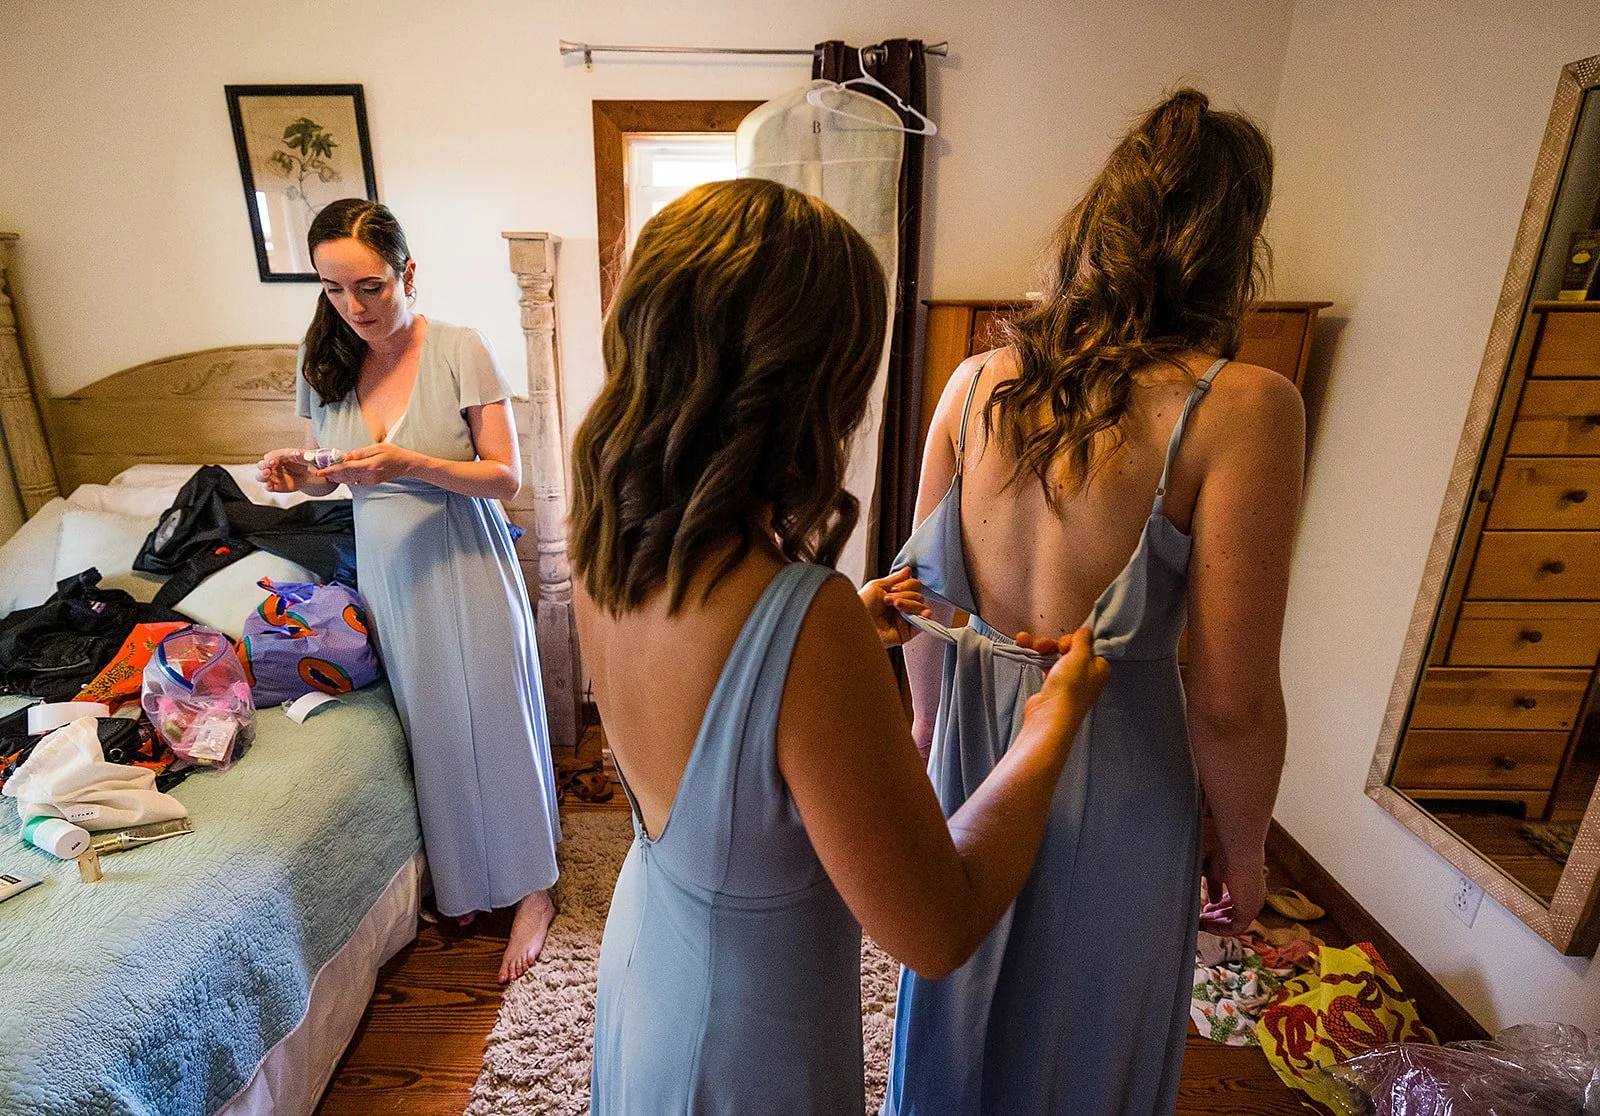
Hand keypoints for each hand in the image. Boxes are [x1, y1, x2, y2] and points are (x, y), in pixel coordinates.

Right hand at [258, 448, 314, 492]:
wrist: (306, 476)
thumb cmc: (301, 463)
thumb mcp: (303, 457)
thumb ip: (300, 455)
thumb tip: (297, 453)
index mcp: (277, 456)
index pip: (271, 456)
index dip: (271, 458)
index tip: (274, 461)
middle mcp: (271, 466)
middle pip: (261, 465)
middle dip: (264, 465)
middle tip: (269, 465)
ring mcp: (272, 476)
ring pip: (261, 476)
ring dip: (262, 475)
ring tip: (267, 473)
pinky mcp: (274, 486)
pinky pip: (268, 487)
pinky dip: (268, 486)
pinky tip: (271, 485)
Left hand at [315, 443, 418, 486]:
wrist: (406, 465)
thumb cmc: (394, 454)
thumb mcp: (377, 447)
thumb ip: (361, 453)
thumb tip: (347, 456)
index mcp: (369, 466)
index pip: (345, 469)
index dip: (331, 471)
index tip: (321, 472)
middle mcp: (369, 475)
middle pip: (345, 476)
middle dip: (331, 475)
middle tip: (319, 473)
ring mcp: (370, 480)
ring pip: (349, 480)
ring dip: (337, 478)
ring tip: (326, 475)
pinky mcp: (372, 482)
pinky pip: (355, 482)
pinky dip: (346, 480)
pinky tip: (340, 477)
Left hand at [859, 568, 929, 647]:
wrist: (855, 625)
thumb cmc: (861, 606)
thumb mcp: (876, 586)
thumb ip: (895, 578)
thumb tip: (908, 569)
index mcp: (895, 595)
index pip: (913, 586)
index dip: (907, 585)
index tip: (893, 588)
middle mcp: (901, 607)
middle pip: (918, 595)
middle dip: (905, 595)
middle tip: (889, 600)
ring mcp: (905, 619)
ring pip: (921, 606)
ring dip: (909, 603)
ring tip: (895, 606)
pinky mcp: (908, 632)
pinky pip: (924, 622)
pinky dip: (923, 616)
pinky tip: (919, 613)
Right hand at [1018, 626, 1108, 750]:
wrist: (1050, 715)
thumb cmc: (1070, 688)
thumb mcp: (1080, 656)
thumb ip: (1083, 640)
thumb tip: (1086, 631)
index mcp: (1099, 668)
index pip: (1089, 645)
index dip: (1076, 640)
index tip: (1067, 641)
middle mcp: (1086, 674)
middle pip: (1070, 649)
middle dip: (1054, 643)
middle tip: (1047, 645)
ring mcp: (1068, 680)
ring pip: (1055, 655)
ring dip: (1042, 646)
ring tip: (1028, 642)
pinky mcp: (1052, 685)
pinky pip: (1045, 664)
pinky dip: (1036, 655)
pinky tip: (1024, 645)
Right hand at [1199, 848, 1265, 935]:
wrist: (1240, 854)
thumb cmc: (1229, 856)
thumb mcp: (1216, 873)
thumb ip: (1214, 888)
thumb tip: (1213, 901)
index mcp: (1249, 887)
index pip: (1234, 902)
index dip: (1218, 907)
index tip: (1205, 908)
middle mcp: (1254, 899)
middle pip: (1233, 914)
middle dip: (1214, 918)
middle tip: (1199, 919)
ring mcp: (1253, 907)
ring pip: (1233, 923)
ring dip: (1214, 925)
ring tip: (1198, 924)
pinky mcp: (1249, 914)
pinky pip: (1233, 929)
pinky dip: (1218, 929)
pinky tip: (1204, 925)